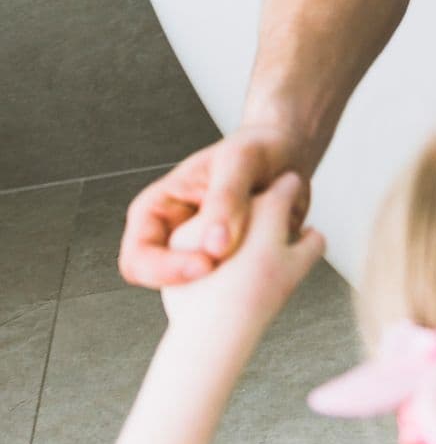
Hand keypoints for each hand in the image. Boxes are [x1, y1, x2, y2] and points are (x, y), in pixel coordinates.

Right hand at [120, 128, 311, 288]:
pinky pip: (231, 289)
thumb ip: (226, 198)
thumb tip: (215, 247)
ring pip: (200, 293)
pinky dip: (250, 284)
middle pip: (164, 284)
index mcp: (156, 210)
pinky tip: (273, 267)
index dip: (166, 268)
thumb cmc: (256, 150)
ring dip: (227, 287)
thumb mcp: (240, 162)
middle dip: (197, 285)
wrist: (288, 156)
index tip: (207, 263)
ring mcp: (199, 254)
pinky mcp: (228, 266)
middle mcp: (172, 237)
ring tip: (261, 265)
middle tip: (234, 275)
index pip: (138, 257)